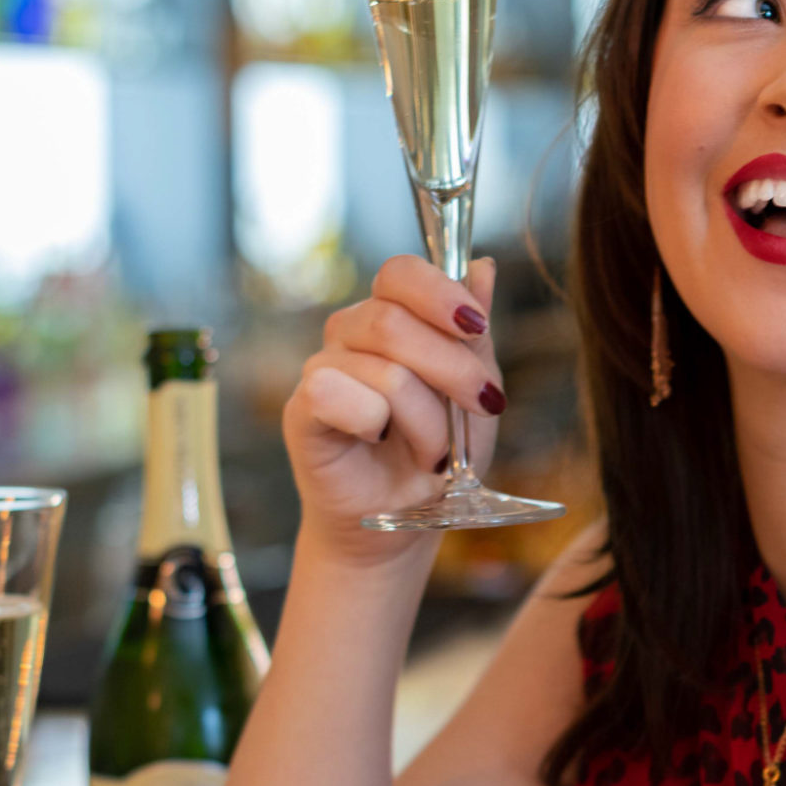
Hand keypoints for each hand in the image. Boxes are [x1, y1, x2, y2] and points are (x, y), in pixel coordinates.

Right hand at [282, 253, 505, 559]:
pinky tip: (380, 442)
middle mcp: (350, 332)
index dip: (439, 292)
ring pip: (384, 372)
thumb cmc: (437, 455)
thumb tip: (483, 266)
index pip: (401, 273)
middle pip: (394, 321)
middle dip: (452, 370)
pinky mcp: (302, 409)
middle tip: (484, 406)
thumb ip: (475, 337)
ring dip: (427, 422)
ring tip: (435, 452)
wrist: (405, 519)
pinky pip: (337, 395)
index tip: (478, 328)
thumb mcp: (474, 395)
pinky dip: (375, 426)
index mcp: (390, 316)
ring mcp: (322, 367)